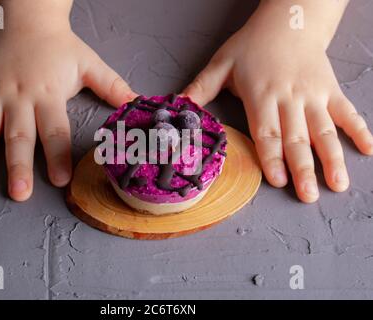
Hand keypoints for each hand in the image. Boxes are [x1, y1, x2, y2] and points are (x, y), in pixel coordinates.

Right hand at [0, 20, 135, 200]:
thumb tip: (137, 102)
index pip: (55, 131)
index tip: (60, 180)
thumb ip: (112, 86)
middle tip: (20, 194)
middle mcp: (19, 96)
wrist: (26, 15)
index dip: (58, 156)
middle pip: (18, 136)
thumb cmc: (59, 44)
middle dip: (18, 166)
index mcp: (48, 94)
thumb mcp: (89, 64)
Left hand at [183, 1, 372, 202]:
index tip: (277, 181)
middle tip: (308, 197)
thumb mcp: (221, 63)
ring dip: (332, 158)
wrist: (289, 20)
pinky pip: (347, 112)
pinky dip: (359, 130)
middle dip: (303, 169)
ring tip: (338, 184)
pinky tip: (368, 150)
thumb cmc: (252, 45)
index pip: (267, 132)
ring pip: (324, 130)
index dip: (272, 157)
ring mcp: (314, 95)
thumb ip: (200, 88)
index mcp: (262, 95)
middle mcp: (290, 98)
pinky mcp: (330, 90)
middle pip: (297, 138)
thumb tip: (178, 107)